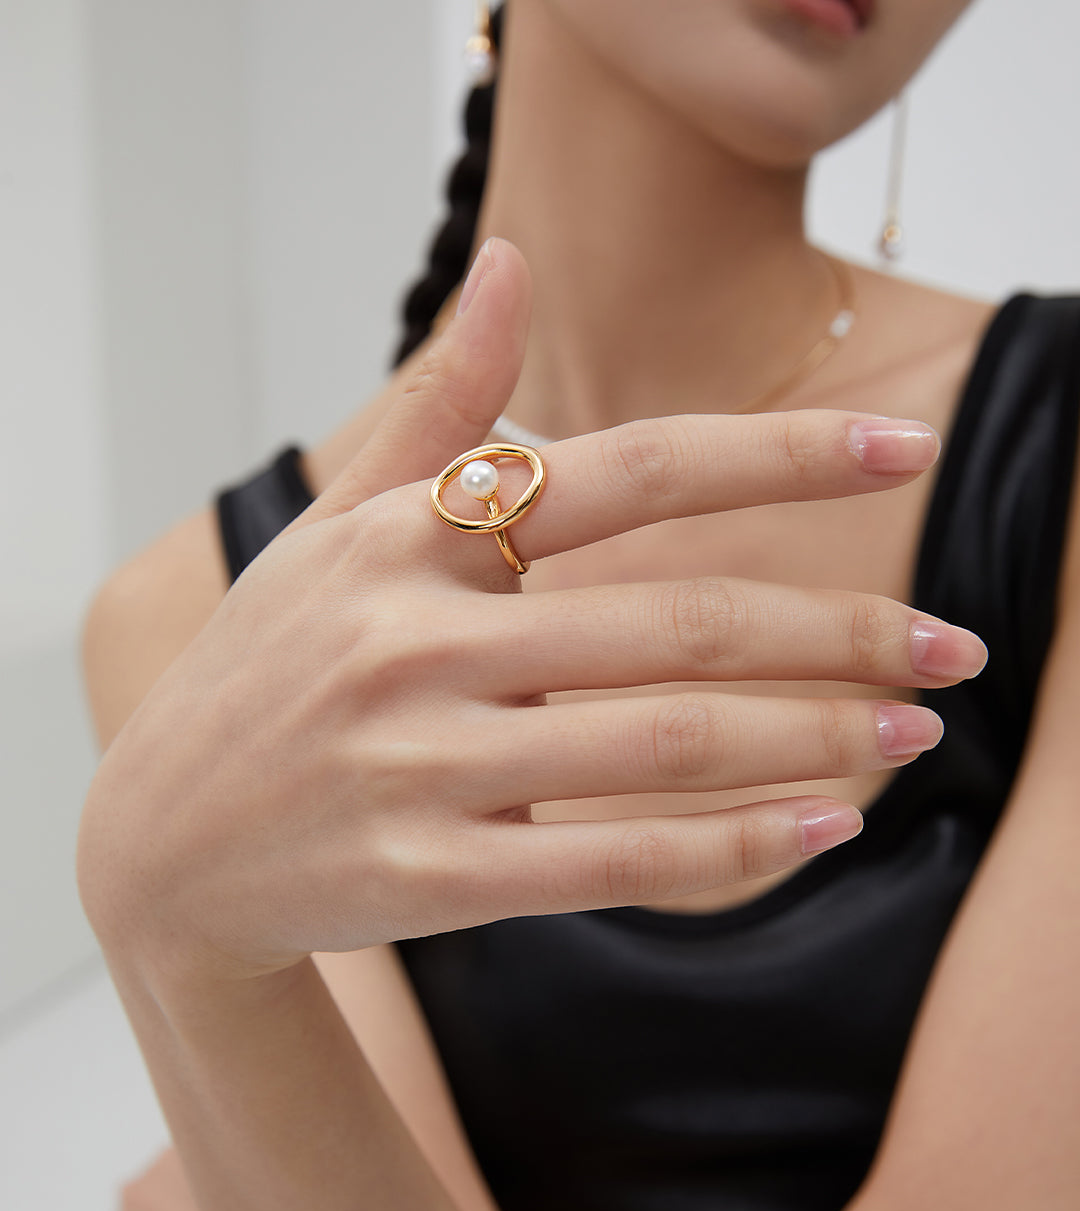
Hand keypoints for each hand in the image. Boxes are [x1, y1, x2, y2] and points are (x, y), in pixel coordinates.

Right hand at [77, 238, 984, 979]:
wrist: (156, 844)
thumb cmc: (264, 671)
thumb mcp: (331, 529)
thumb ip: (434, 406)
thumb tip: (511, 263)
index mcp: (406, 536)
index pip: (627, 470)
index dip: (774, 456)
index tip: (896, 452)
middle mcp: (415, 640)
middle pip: (681, 622)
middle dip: (839, 632)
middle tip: (949, 649)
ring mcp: (420, 765)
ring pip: (665, 746)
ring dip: (811, 741)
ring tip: (907, 735)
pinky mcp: (429, 878)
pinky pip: (615, 861)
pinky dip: (731, 848)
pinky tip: (821, 830)